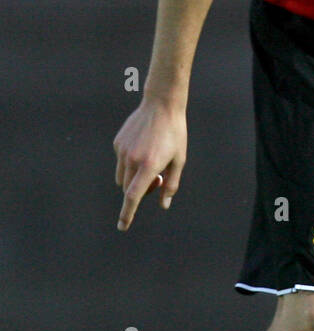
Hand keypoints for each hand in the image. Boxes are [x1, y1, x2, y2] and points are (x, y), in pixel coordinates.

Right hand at [113, 99, 186, 230]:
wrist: (161, 105)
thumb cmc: (175, 134)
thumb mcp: (179, 160)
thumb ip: (171, 184)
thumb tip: (164, 205)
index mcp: (149, 166)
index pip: (133, 196)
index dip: (128, 213)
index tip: (123, 226)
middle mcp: (132, 160)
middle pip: (129, 189)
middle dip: (140, 191)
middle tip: (158, 180)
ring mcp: (122, 151)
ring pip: (122, 177)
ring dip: (133, 179)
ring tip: (151, 163)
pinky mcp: (118, 143)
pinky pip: (121, 162)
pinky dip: (130, 163)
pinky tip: (144, 147)